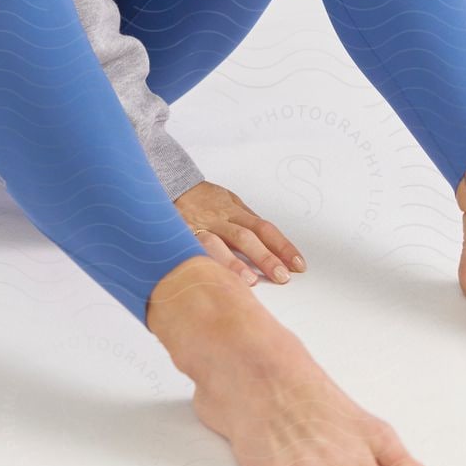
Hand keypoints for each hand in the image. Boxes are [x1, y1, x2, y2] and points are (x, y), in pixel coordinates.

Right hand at [173, 180, 307, 285]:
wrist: (167, 183)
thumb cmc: (201, 197)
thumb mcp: (227, 201)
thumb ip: (245, 220)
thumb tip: (270, 241)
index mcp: (234, 210)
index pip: (263, 228)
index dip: (282, 246)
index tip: (298, 264)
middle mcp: (219, 219)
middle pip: (246, 237)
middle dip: (266, 257)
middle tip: (282, 276)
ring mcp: (198, 227)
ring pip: (218, 244)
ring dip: (235, 263)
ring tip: (251, 282)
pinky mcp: (180, 235)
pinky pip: (192, 250)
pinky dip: (204, 264)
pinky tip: (211, 279)